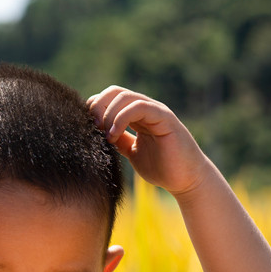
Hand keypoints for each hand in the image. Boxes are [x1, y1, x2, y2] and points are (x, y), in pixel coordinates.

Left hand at [87, 86, 212, 197]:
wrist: (184, 180)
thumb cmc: (160, 167)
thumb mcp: (130, 152)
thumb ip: (117, 139)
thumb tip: (94, 134)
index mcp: (136, 115)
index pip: (109, 98)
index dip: (93, 109)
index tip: (86, 129)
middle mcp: (146, 109)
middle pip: (114, 92)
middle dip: (97, 108)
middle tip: (91, 129)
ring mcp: (156, 111)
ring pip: (124, 97)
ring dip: (107, 115)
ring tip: (104, 136)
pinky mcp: (165, 118)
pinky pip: (139, 107)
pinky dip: (121, 119)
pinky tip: (113, 137)